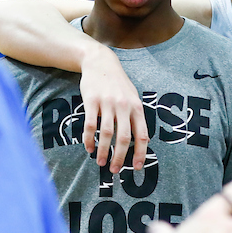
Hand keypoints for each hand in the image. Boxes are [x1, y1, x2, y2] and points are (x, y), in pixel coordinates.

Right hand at [79, 45, 147, 172]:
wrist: (100, 62)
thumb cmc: (118, 84)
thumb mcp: (133, 97)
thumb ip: (136, 117)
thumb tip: (142, 141)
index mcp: (137, 107)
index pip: (142, 135)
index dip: (140, 153)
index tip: (137, 167)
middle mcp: (124, 106)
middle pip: (124, 138)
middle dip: (120, 157)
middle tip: (115, 170)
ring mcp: (107, 103)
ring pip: (107, 133)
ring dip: (103, 151)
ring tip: (100, 162)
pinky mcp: (92, 101)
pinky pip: (90, 125)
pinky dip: (89, 139)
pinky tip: (89, 148)